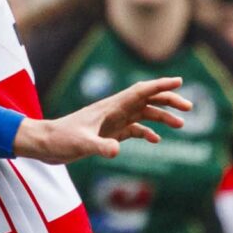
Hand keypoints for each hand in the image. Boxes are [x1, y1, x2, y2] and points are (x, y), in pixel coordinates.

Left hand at [13, 77, 190, 163]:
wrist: (44, 144)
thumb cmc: (60, 139)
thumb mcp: (81, 144)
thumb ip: (100, 147)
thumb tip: (117, 151)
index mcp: (111, 107)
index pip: (141, 91)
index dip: (161, 85)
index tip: (179, 81)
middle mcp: (114, 111)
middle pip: (147, 100)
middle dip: (168, 100)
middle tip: (188, 107)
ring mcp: (112, 122)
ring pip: (143, 114)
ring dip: (162, 117)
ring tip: (181, 125)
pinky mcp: (107, 134)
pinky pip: (133, 130)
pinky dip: (146, 133)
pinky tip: (156, 140)